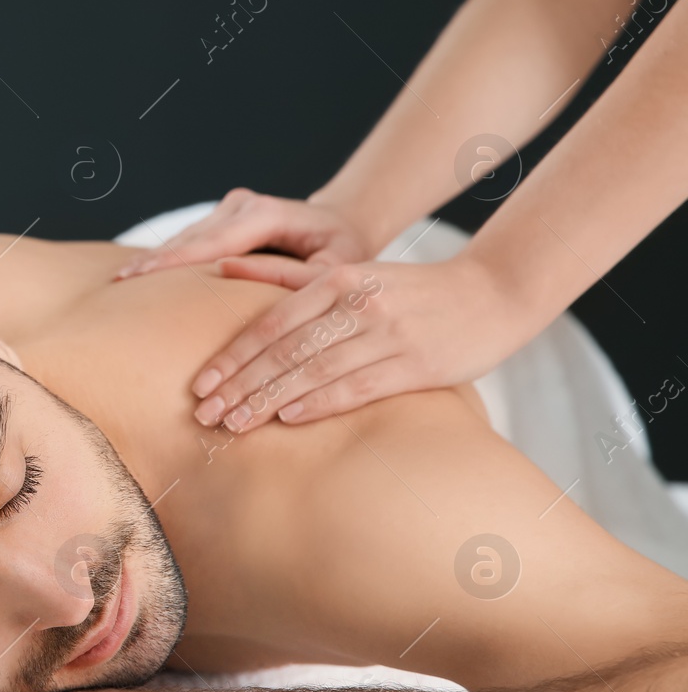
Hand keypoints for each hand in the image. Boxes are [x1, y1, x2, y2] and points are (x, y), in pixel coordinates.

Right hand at [114, 188, 372, 279]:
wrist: (343, 226)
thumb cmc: (343, 252)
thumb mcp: (333, 269)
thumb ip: (290, 276)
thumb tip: (229, 274)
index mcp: (266, 214)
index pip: (211, 241)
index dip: (173, 261)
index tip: (138, 276)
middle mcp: (242, 205)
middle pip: (189, 238)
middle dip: (153, 262)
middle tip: (114, 285)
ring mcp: (229, 209)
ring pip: (184, 238)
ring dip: (155, 261)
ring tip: (118, 283)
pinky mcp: (221, 219)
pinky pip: (190, 242)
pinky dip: (167, 260)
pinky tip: (139, 276)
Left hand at [188, 253, 525, 431]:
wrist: (493, 292)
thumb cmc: (410, 290)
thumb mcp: (351, 272)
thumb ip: (288, 277)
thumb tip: (223, 267)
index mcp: (337, 280)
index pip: (269, 324)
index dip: (231, 357)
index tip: (199, 385)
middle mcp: (358, 305)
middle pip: (284, 351)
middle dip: (238, 386)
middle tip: (203, 415)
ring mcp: (387, 334)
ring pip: (314, 371)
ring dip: (268, 400)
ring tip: (234, 424)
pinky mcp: (415, 364)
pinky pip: (358, 386)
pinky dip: (320, 403)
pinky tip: (289, 418)